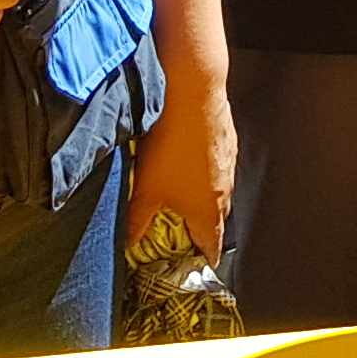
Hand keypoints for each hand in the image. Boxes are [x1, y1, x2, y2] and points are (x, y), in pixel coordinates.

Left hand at [126, 72, 236, 263]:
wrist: (193, 92)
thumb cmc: (171, 144)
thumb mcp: (146, 188)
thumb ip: (137, 221)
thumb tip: (127, 244)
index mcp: (208, 209)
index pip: (214, 244)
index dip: (207, 257)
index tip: (204, 265)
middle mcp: (225, 189)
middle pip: (218, 218)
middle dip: (204, 228)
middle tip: (188, 233)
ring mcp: (228, 163)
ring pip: (219, 189)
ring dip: (206, 196)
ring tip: (185, 195)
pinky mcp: (227, 139)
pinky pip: (219, 164)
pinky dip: (207, 169)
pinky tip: (189, 159)